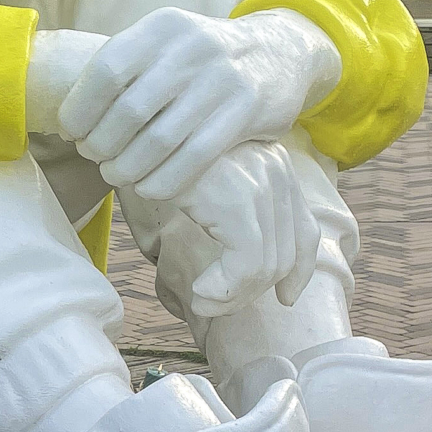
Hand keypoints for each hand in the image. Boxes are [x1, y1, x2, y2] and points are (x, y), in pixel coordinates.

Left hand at [58, 9, 341, 202]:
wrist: (276, 52)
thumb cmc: (199, 61)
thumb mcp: (163, 45)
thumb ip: (124, 69)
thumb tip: (68, 121)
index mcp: (161, 27)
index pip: (107, 70)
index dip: (80, 109)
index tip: (71, 133)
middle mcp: (191, 47)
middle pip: (129, 110)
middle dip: (102, 144)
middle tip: (95, 158)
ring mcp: (222, 78)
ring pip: (160, 139)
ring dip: (129, 167)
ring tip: (116, 175)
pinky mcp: (245, 110)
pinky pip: (195, 157)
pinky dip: (163, 180)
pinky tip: (148, 188)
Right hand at [155, 141, 322, 316]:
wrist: (127, 125)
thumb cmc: (153, 155)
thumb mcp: (201, 183)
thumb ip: (228, 214)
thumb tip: (237, 271)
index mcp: (273, 164)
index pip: (305, 230)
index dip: (300, 272)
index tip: (285, 299)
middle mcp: (275, 169)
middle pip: (286, 254)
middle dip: (251, 293)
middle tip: (212, 305)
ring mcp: (259, 182)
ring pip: (266, 265)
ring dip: (232, 297)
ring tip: (201, 301)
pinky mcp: (236, 198)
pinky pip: (245, 263)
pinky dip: (224, 289)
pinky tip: (198, 291)